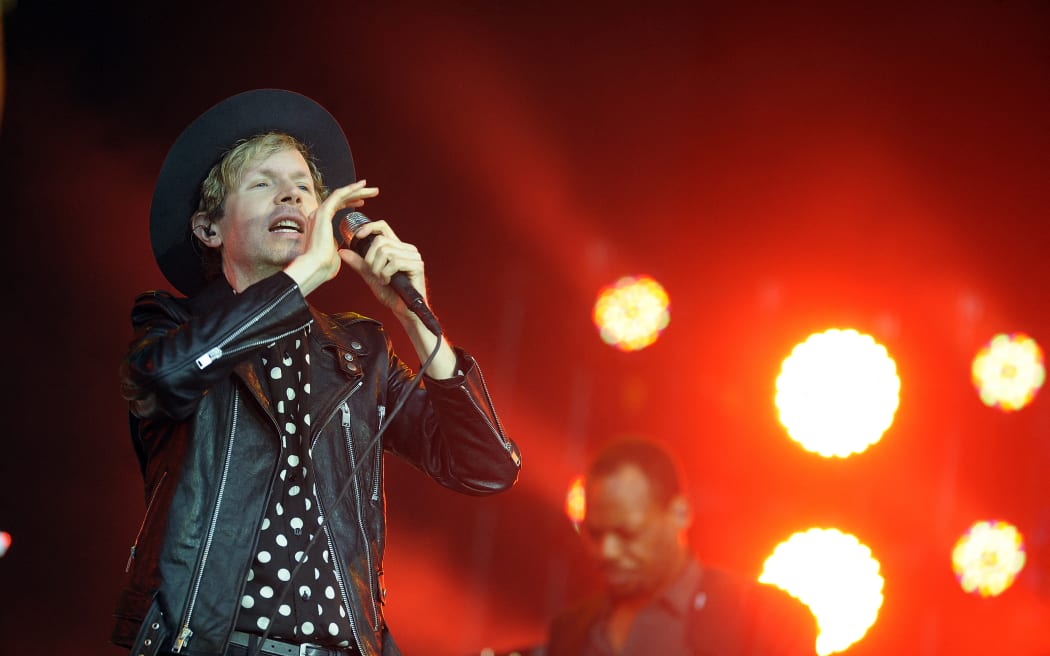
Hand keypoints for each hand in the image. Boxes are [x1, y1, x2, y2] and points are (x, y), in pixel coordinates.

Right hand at [285, 180, 378, 294]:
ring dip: (357, 190)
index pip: (336, 207)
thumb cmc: (325, 266)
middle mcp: (317, 216)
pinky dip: (350, 190)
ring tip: (373, 189)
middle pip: (339, 199)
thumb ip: (338, 246)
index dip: (350, 203)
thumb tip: (343, 247)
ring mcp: (318, 213)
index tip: (363, 203)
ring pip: (340, 195)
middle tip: (372, 192)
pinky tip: (362, 186)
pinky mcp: (322, 213)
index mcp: (319, 224)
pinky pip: (338, 195)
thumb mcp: (335, 252)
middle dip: (356, 194)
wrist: (316, 268)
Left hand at [339, 219, 426, 318]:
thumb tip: (343, 251)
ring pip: (386, 252)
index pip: (383, 227)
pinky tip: (389, 282)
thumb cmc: (391, 294)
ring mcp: (413, 256)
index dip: (369, 228)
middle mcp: (407, 249)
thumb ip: (359, 263)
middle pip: (380, 241)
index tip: (358, 237)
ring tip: (383, 280)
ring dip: (378, 269)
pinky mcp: (417, 265)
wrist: (403, 310)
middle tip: (374, 274)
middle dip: (371, 259)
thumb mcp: (370, 276)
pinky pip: (394, 262)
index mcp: (396, 247)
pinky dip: (386, 274)